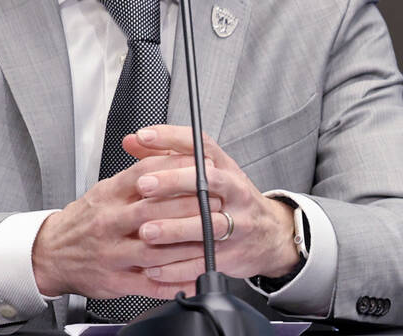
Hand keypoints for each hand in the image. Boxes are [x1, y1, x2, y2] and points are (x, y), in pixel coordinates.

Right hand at [30, 151, 220, 299]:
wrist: (51, 252)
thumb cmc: (84, 221)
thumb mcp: (105, 190)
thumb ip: (137, 176)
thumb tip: (171, 158)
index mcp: (109, 195)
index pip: (145, 175)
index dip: (176, 170)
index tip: (201, 169)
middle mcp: (110, 222)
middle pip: (153, 210)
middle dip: (189, 206)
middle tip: (215, 203)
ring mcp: (112, 253)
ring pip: (154, 249)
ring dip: (187, 245)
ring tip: (212, 240)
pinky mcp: (116, 281)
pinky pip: (149, 284)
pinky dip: (174, 282)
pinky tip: (194, 278)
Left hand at [124, 126, 301, 282]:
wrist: (269, 234)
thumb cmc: (230, 198)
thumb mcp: (207, 171)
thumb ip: (167, 155)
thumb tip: (133, 141)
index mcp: (224, 166)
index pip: (199, 144)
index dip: (170, 137)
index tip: (144, 136)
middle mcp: (234, 191)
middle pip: (206, 181)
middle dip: (173, 181)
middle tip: (143, 185)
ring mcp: (237, 223)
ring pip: (206, 224)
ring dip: (174, 228)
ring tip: (146, 231)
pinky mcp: (231, 254)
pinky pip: (203, 261)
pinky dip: (177, 267)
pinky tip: (153, 266)